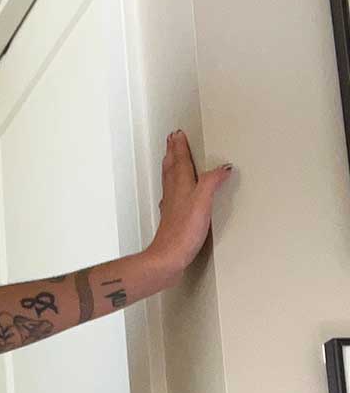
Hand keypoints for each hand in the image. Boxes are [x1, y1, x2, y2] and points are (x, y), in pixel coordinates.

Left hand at [147, 129, 232, 283]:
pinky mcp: (172, 220)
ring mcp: (171, 207)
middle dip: (173, 152)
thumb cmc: (182, 233)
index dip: (180, 147)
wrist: (167, 258)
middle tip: (171, 140)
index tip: (178, 134)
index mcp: (181, 186)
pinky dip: (173, 187)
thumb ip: (212, 182)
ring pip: (169, 180)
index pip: (180, 161)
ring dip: (171, 166)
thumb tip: (223, 167)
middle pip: (172, 167)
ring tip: (171, 158)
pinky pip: (171, 195)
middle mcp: (173, 194)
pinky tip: (175, 193)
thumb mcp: (203, 202)